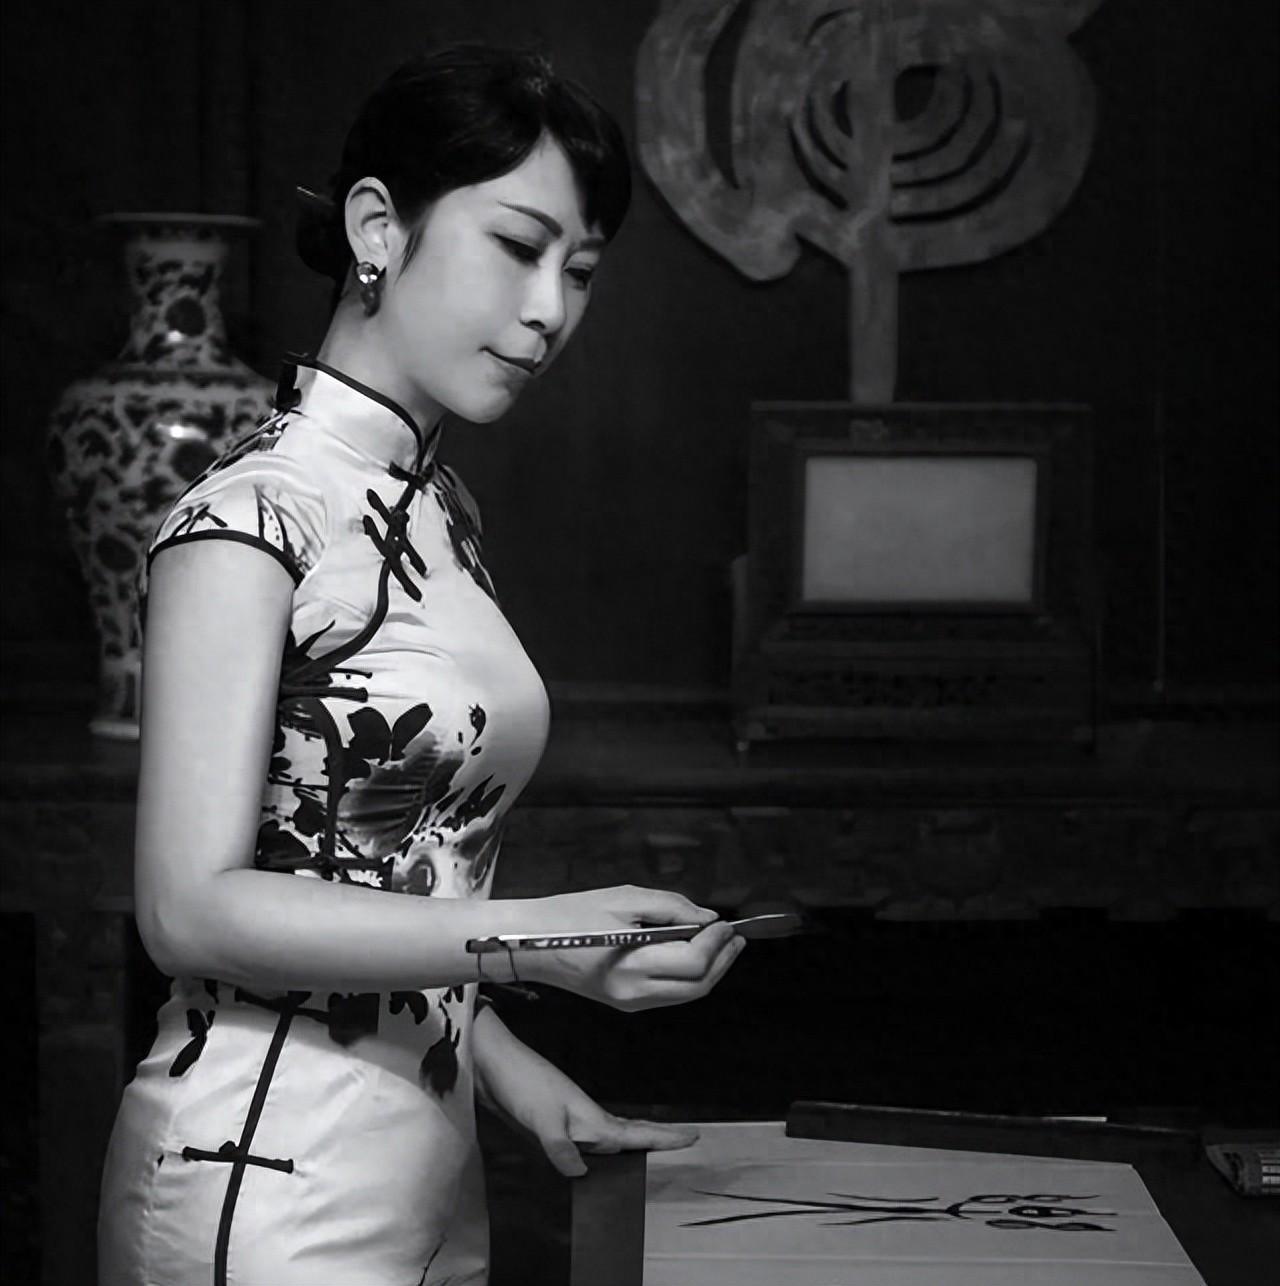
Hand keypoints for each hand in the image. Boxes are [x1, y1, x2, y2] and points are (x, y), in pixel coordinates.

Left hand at [474, 1009, 700, 1177]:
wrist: (492, 1066)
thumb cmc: (521, 1084)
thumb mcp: (542, 1118)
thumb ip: (561, 1147)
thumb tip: (581, 1172)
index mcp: (591, 1118)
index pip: (635, 1132)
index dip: (664, 1138)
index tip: (694, 1136)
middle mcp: (586, 1119)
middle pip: (628, 1132)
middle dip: (654, 1139)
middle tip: (682, 1144)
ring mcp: (569, 1121)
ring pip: (608, 1137)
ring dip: (629, 1145)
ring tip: (648, 1157)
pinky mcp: (551, 1126)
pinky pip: (586, 1143)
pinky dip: (598, 1153)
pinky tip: (591, 1163)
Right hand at [519, 885, 744, 1010]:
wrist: (532, 943)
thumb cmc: (574, 913)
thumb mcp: (625, 897)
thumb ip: (671, 907)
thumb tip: (707, 918)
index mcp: (633, 965)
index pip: (694, 962)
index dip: (717, 943)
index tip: (727, 923)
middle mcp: (635, 993)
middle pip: (698, 986)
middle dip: (723, 961)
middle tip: (735, 937)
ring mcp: (630, 1003)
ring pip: (687, 994)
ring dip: (711, 970)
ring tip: (723, 945)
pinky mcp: (625, 1003)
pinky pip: (670, 994)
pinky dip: (690, 977)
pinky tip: (694, 954)